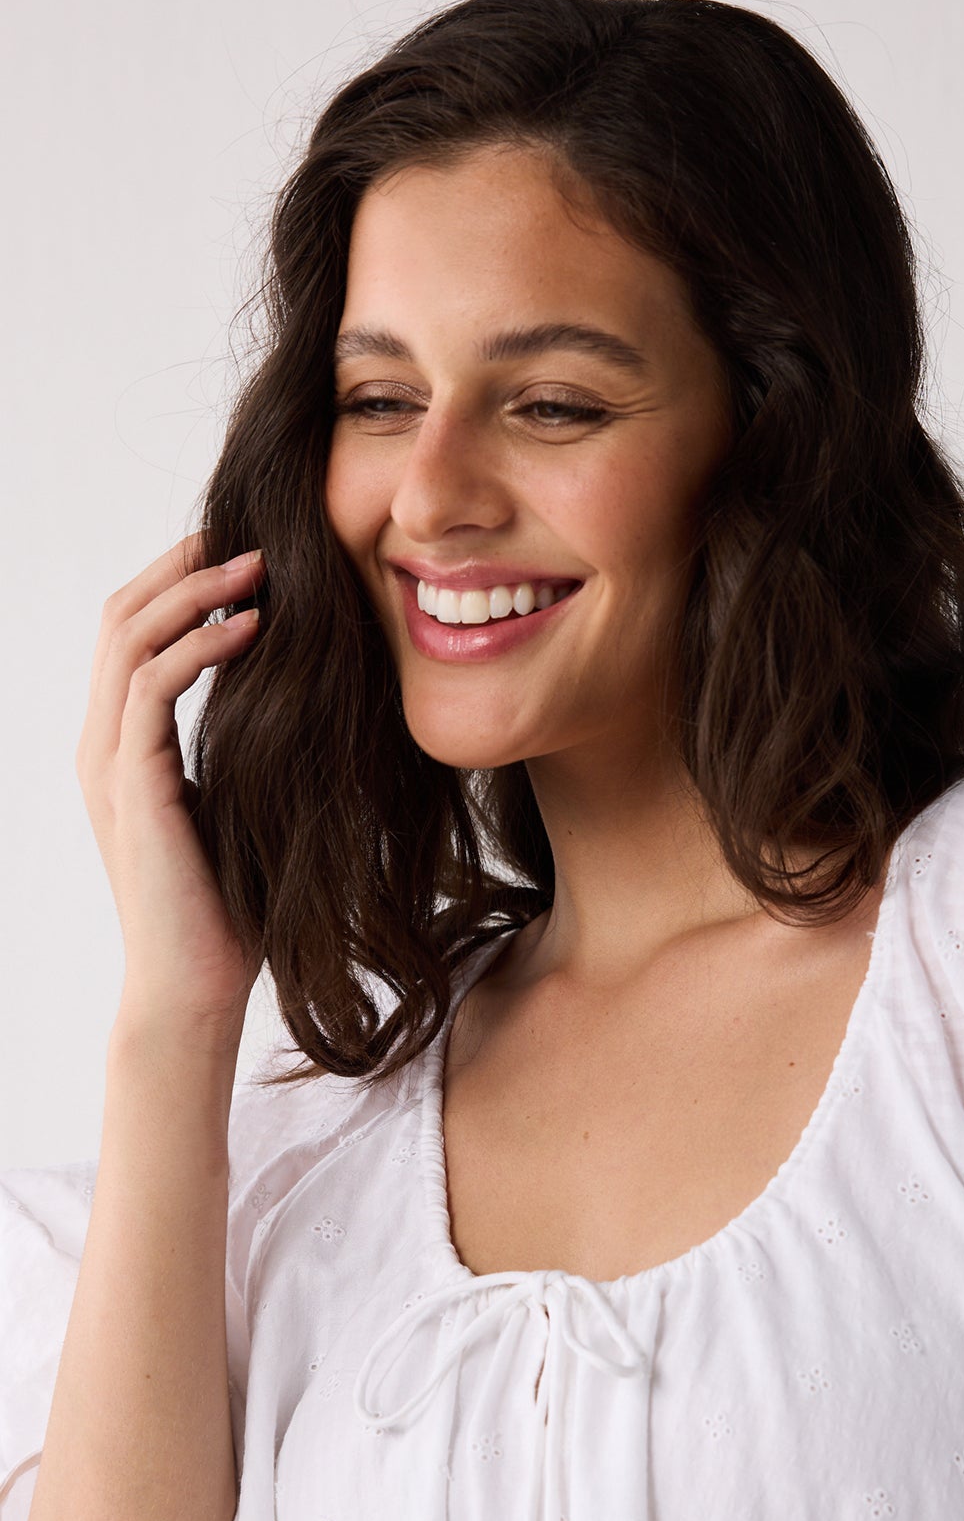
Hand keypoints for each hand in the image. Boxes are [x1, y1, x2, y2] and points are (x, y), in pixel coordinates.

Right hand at [76, 532, 265, 1039]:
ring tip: (256, 565)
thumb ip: (246, 750)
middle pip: (120, 616)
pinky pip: (151, 687)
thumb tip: (303, 701)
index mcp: (124, 746)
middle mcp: (103, 744)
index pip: (134, 633)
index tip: (245, 554)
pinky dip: (199, 646)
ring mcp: (108, 762)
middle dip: (180, 565)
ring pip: (128, 638)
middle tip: (249, 534)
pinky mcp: (131, 785)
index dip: (180, 583)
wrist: (195, 986)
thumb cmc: (229, 908)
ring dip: (192, 591)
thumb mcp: (242, 806)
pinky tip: (251, 628)